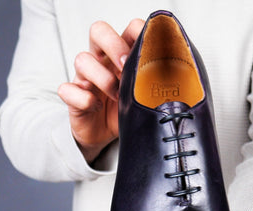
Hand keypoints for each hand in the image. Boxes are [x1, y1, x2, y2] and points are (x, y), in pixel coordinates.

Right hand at [58, 18, 144, 162]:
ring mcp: (86, 78)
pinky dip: (82, 99)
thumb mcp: (147, 98)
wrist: (107, 137)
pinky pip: (67, 89)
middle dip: (113, 45)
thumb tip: (185, 78)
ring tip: (116, 96)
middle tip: (125, 66)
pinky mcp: (73, 96)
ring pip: (82, 59)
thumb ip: (157, 84)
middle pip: (99, 31)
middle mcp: (104, 61)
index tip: (148, 51)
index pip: (128, 29)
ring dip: (101, 77)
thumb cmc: (128, 113)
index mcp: (124, 56)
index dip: (136, 33)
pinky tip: (96, 107)